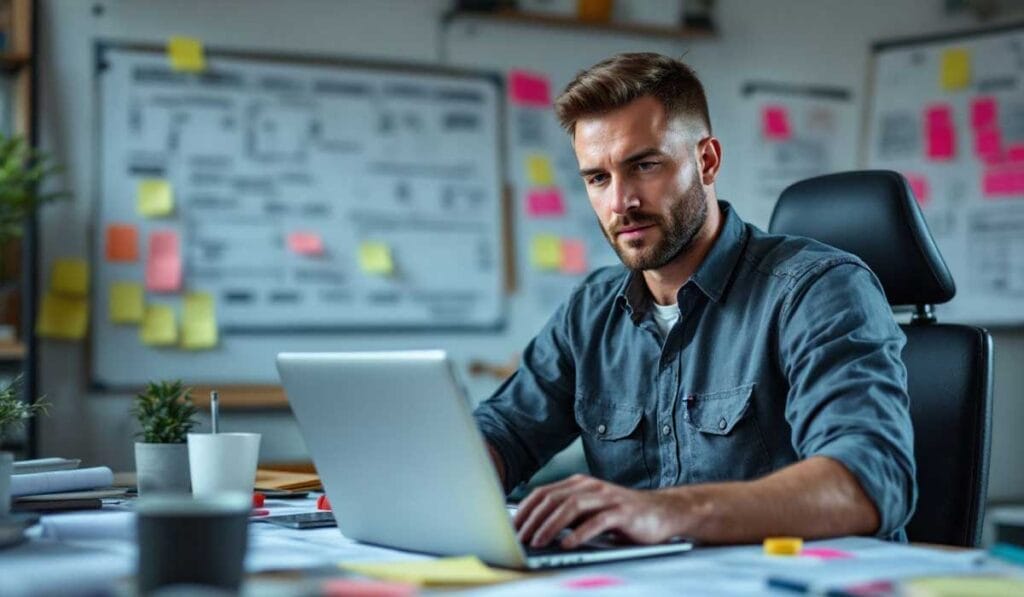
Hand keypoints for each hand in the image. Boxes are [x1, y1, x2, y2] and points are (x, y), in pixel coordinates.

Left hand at [513, 474, 684, 548]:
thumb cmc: (622, 516)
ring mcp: (607, 497)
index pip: (543, 492)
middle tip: (519, 538)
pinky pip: (597, 522)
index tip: (511, 527)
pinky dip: (579, 534)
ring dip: (550, 526)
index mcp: (579, 484)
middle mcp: (591, 486)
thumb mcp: (590, 512)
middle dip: (532, 519)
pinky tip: (567, 545)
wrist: (663, 512)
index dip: (525, 510)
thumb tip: (534, 530)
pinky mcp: (623, 512)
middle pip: (553, 498)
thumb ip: (567, 516)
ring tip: (537, 542)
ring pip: (571, 507)